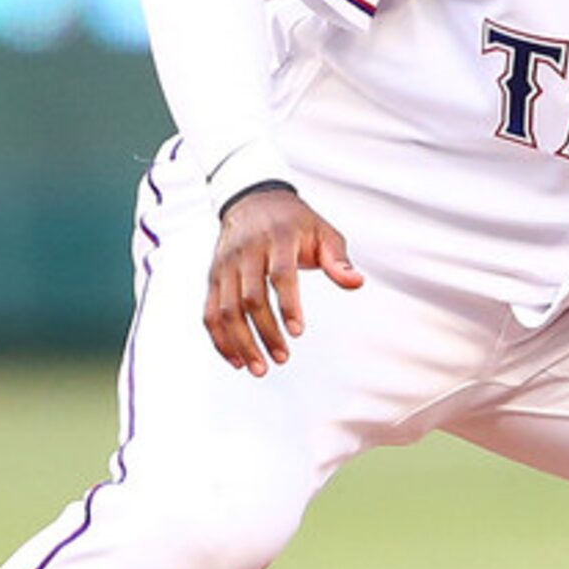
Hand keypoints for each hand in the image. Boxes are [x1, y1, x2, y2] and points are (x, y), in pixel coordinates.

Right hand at [206, 186, 363, 375]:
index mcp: (277, 239)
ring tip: (259, 367)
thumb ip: (338, 260)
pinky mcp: (213, 277)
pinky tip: (235, 359)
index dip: (288, 305)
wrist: (253, 200)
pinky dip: (219, 338)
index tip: (298, 332)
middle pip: (250, 298)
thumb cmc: (296, 222)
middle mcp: (246, 252)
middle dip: (265, 332)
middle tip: (282, 358)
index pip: (280, 275)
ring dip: (240, 342)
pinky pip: (210, 311)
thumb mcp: (324, 232)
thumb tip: (357, 282)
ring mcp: (225, 265)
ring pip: (226, 309)